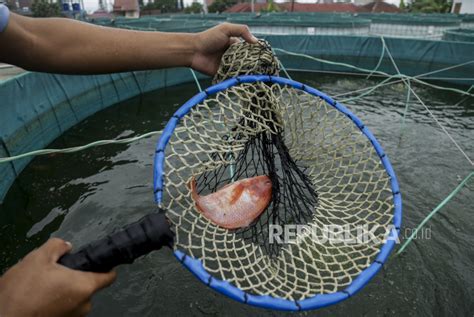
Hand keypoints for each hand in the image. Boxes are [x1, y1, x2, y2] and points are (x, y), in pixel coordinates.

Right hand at [0, 238, 115, 316]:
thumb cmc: (24, 290)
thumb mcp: (38, 258)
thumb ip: (57, 246)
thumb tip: (66, 246)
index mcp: (85, 286)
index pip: (109, 276)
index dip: (106, 266)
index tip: (98, 261)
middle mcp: (84, 305)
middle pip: (88, 286)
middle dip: (76, 277)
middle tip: (56, 271)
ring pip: (75, 298)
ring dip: (64, 290)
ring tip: (43, 285)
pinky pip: (65, 307)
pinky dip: (56, 301)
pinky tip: (39, 297)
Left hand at [191, 23, 257, 75]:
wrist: (193, 51)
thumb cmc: (208, 38)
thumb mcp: (226, 29)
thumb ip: (241, 31)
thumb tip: (256, 41)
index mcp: (234, 45)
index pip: (248, 49)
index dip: (254, 52)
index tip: (262, 56)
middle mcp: (232, 55)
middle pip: (246, 61)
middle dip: (251, 64)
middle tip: (258, 67)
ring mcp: (227, 65)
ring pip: (240, 70)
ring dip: (245, 72)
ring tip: (253, 75)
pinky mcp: (222, 74)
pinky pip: (232, 77)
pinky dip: (237, 78)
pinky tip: (244, 80)